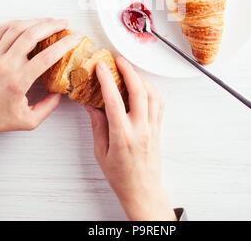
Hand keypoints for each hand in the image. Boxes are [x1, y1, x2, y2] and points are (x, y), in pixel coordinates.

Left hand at [0, 18, 81, 140]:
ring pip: (16, 29)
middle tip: (64, 24)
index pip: (47, 56)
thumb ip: (48, 107)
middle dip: (52, 26)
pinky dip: (16, 23)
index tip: (75, 39)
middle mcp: (5, 66)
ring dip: (36, 21)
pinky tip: (25, 23)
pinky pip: (1, 30)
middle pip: (32, 35)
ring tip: (48, 21)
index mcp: (18, 82)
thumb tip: (59, 93)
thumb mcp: (28, 121)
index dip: (65, 45)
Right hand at [86, 56, 175, 221]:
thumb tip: (92, 104)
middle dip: (129, 71)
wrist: (142, 191)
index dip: (107, 80)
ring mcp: (152, 128)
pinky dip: (152, 90)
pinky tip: (143, 86)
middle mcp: (140, 129)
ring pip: (152, 95)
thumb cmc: (120, 176)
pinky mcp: (158, 129)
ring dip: (141, 78)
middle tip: (118, 60)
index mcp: (122, 136)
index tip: (101, 67)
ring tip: (130, 69)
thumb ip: (98, 126)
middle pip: (138, 92)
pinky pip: (159, 104)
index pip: (114, 101)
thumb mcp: (101, 152)